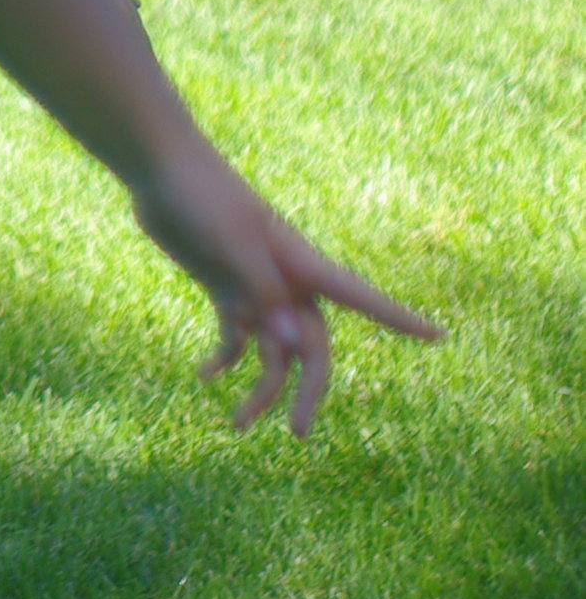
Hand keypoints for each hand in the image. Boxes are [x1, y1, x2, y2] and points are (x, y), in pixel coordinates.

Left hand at [129, 131, 441, 434]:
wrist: (158, 166)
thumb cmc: (202, 196)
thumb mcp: (232, 246)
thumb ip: (262, 293)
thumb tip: (290, 346)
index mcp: (302, 264)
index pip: (364, 299)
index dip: (403, 320)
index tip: (441, 336)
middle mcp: (286, 281)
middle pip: (311, 347)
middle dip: (309, 391)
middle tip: (299, 432)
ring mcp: (254, 286)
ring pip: (272, 350)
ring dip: (260, 388)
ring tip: (238, 425)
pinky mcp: (224, 287)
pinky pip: (235, 336)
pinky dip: (225, 358)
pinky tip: (205, 376)